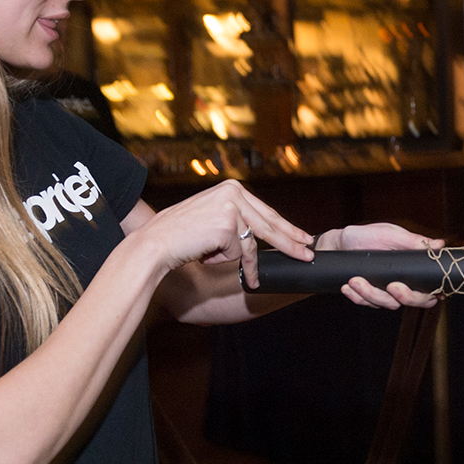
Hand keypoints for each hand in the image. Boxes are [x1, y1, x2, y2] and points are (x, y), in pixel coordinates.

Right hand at [134, 179, 313, 289]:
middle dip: (291, 242)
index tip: (303, 237)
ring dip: (249, 263)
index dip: (286, 228)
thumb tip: (263, 235)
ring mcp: (232, 207)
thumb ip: (236, 220)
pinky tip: (206, 255)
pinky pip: (240, 252)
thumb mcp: (213, 219)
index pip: (266, 212)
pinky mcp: (228, 224)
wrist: (155, 243)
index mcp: (232, 188)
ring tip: (241, 275)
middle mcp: (234, 192)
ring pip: (253, 243)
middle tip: (308, 254)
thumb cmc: (181, 236)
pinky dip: (227, 261)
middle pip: (270, 224)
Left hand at [319, 223, 443, 308]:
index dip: (430, 295)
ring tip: (355, 280)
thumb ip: (413, 241)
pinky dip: (357, 297)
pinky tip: (348, 287)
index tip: (417, 288)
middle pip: (414, 302)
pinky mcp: (369, 297)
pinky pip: (367, 304)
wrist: (339, 242)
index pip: (430, 290)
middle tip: (391, 286)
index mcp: (413, 269)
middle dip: (404, 297)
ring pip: (388, 304)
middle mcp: (403, 284)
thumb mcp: (390, 235)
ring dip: (371, 294)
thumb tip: (440, 244)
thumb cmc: (367, 235)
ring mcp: (386, 293)